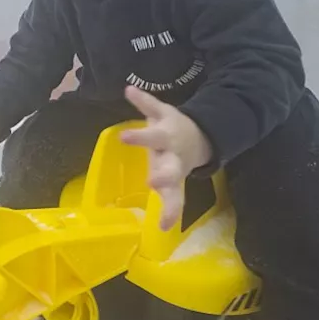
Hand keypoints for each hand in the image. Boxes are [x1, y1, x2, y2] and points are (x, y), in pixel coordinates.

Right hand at [120, 85, 213, 230]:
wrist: (195, 132)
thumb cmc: (176, 161)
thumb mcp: (175, 181)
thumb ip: (171, 203)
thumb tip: (163, 228)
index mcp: (175, 171)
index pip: (174, 191)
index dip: (171, 204)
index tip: (163, 222)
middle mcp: (172, 155)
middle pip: (168, 166)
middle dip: (162, 174)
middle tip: (153, 182)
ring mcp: (166, 132)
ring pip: (156, 135)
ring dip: (141, 138)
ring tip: (123, 137)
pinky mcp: (161, 113)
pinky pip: (150, 105)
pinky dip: (140, 99)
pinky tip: (129, 91)